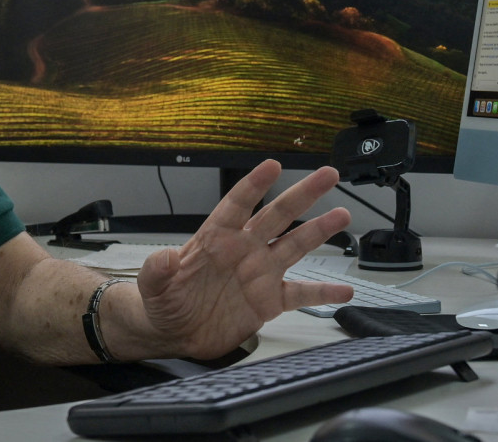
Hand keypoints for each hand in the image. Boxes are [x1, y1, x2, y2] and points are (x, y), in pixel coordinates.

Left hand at [135, 160, 352, 359]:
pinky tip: (345, 288)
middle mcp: (243, 250)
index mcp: (216, 239)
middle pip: (277, 215)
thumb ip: (157, 269)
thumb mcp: (152, 285)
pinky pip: (301, 293)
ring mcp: (259, 274)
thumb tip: (164, 256)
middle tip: (327, 175)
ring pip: (295, 246)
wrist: (175, 333)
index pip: (237, 204)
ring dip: (319, 231)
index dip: (254, 185)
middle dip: (301, 194)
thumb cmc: (163, 301)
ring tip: (342, 215)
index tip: (272, 166)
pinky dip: (323, 291)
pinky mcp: (269, 301)